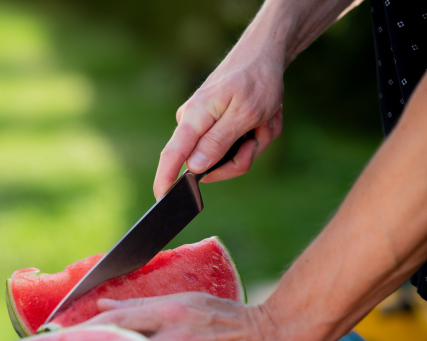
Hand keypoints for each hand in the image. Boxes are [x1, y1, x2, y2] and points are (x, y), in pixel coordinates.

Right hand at [153, 31, 284, 198]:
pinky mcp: (216, 127)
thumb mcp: (244, 114)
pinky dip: (256, 135)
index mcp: (195, 118)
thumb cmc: (257, 80)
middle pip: (212, 165)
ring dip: (256, 142)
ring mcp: (205, 126)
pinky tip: (264, 118)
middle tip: (260, 133)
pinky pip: (237, 146)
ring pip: (230, 157)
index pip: (173, 154)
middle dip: (243, 155)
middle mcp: (194, 123)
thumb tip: (193, 167)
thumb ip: (218, 142)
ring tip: (265, 119)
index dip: (165, 179)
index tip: (161, 200)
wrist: (265, 55)